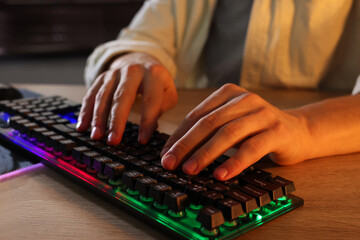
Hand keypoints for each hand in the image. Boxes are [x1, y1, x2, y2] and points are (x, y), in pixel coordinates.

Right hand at [76, 52, 177, 144]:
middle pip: (122, 97)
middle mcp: (132, 71)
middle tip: (113, 141)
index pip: (150, 100)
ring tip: (96, 136)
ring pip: (104, 96)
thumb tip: (149, 130)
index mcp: (154, 74)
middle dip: (116, 121)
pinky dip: (86, 111)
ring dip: (98, 118)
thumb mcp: (167, 93)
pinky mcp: (102, 77)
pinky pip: (92, 94)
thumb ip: (160, 110)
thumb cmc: (157, 83)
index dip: (146, 122)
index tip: (142, 140)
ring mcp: (115, 73)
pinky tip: (82, 126)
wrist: (141, 59)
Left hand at [161, 84, 310, 180]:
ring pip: (228, 133)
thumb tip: (176, 152)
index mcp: (228, 94)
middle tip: (169, 163)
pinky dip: (234, 162)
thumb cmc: (257, 129)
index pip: (196, 115)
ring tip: (189, 170)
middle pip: (208, 123)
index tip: (165, 155)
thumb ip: (209, 131)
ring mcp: (263, 113)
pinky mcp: (278, 131)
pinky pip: (252, 148)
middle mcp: (245, 99)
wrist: (298, 131)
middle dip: (185, 145)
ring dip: (205, 154)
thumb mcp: (231, 124)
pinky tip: (220, 175)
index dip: (178, 136)